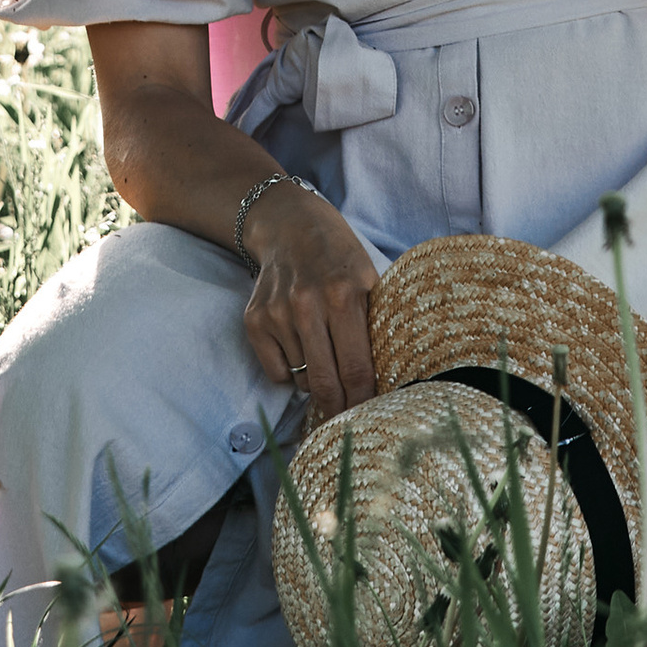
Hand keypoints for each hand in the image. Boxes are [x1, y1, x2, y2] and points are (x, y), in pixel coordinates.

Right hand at [239, 181, 378, 420]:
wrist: (289, 224)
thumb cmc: (339, 256)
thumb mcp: (370, 278)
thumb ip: (377, 324)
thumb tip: (392, 380)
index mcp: (344, 294)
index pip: (356, 368)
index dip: (364, 402)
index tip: (371, 419)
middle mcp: (307, 304)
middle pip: (325, 383)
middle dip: (339, 410)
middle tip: (349, 422)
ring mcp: (276, 313)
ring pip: (301, 380)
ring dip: (316, 381)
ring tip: (325, 355)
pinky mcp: (254, 320)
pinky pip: (277, 373)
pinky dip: (291, 371)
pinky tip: (299, 344)